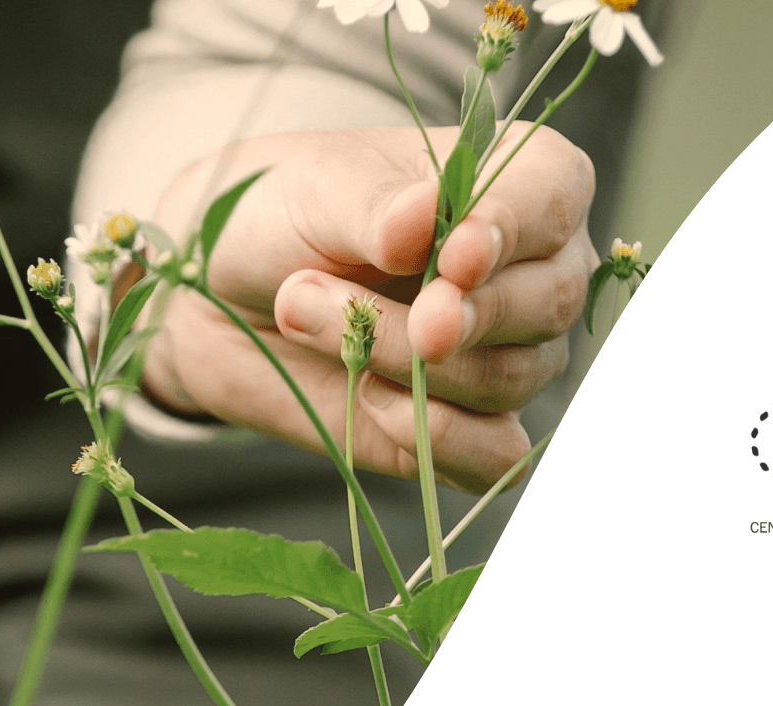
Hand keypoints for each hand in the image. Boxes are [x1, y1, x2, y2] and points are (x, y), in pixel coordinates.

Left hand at [139, 124, 595, 491]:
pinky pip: (497, 455)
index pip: (551, 202)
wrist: (222, 293)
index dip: (508, 233)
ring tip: (305, 315)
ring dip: (403, 363)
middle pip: (543, 303)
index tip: (452, 258)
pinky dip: (436, 436)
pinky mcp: (472, 427)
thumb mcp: (316, 193)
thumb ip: (376, 210)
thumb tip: (421, 216)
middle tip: (343, 297)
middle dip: (451, 313)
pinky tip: (371, 398)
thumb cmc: (283, 217)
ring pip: (510, 379)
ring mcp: (509, 352)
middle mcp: (532, 270)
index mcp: (517, 182)